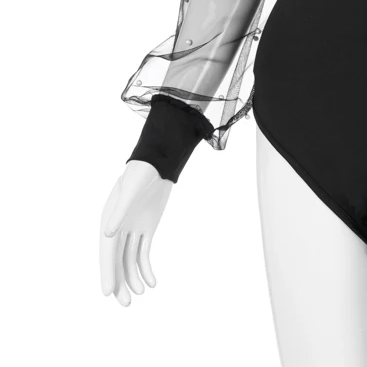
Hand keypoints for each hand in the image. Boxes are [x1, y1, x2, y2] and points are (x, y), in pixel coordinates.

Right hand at [99, 160, 172, 305]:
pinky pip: (144, 252)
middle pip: (116, 261)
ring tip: (140, 294)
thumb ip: (120, 211)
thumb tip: (108, 233)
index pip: (106, 253)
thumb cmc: (140, 173)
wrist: (157, 163)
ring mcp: (132, 230)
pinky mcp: (147, 229)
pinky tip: (152, 282)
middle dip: (119, 282)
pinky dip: (146, 267)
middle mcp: (118, 229)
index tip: (107, 293)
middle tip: (125, 304)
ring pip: (129, 260)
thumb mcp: (130, 191)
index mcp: (108, 221)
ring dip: (133, 278)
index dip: (107, 273)